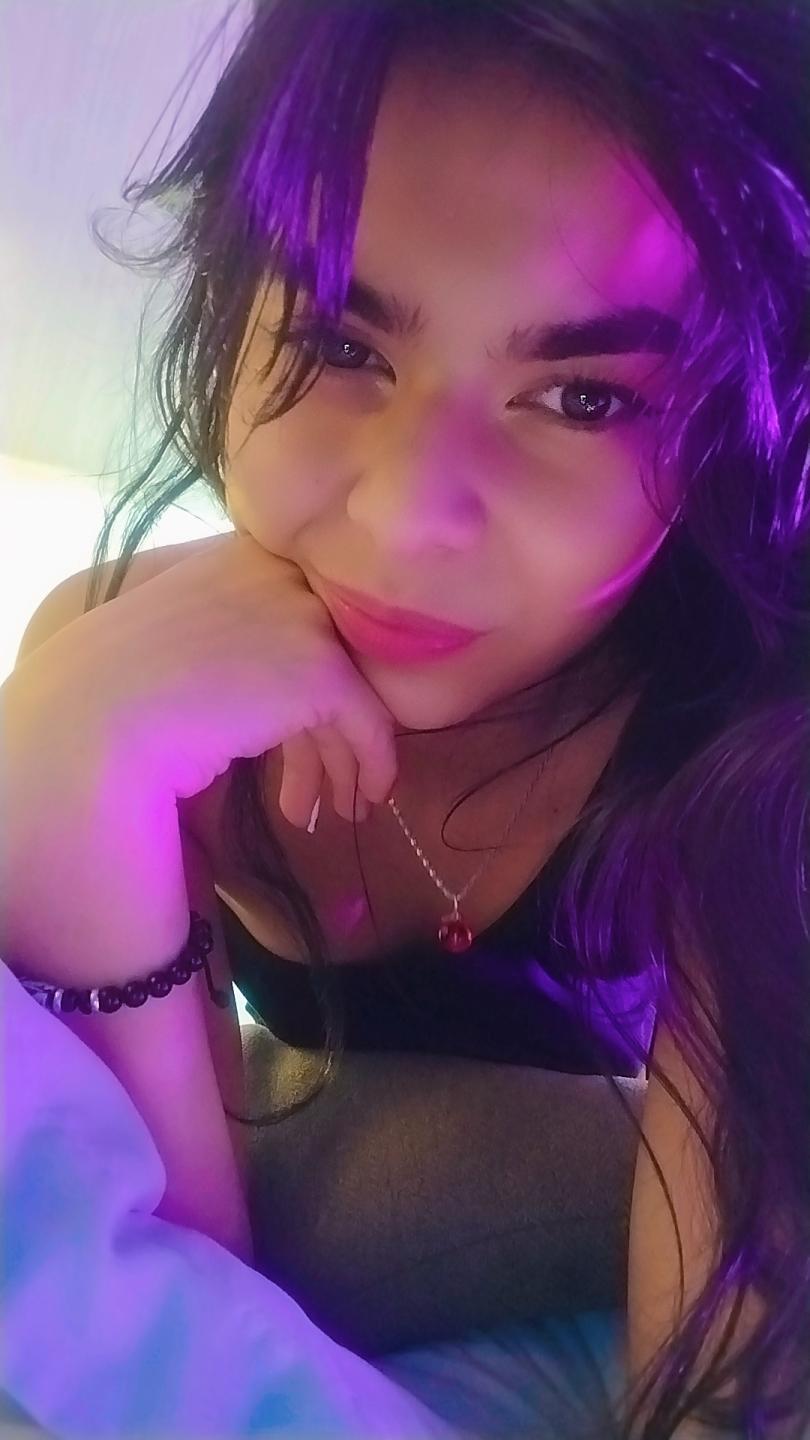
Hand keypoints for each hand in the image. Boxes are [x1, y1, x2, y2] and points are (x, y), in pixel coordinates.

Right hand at [2, 533, 397, 985]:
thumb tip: (288, 684)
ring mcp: (303, 615)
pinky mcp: (321, 666)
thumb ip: (243, 640)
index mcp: (242, 554)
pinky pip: (369, 721)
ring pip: (351, 692)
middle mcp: (280, 572)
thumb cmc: (124, 691)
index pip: (300, 620)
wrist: (100, 717)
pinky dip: (371, 764)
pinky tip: (359, 800)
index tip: (302, 737)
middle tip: (333, 785)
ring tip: (338, 808)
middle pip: (329, 657)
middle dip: (329, 730)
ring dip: (342, 758)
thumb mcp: (191, 641)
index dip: (306, 685)